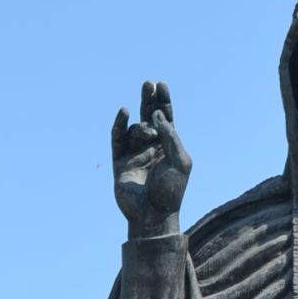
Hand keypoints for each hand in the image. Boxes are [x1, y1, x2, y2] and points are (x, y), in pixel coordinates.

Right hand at [112, 80, 191, 239]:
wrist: (153, 215)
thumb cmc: (171, 191)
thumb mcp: (181, 161)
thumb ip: (172, 137)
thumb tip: (159, 117)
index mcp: (168, 146)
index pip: (165, 118)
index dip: (163, 101)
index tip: (161, 84)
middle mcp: (151, 147)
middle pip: (148, 117)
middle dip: (148, 100)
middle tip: (148, 83)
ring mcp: (135, 154)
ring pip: (135, 129)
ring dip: (141, 126)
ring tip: (147, 132)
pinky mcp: (120, 162)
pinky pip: (117, 139)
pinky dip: (119, 125)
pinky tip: (124, 113)